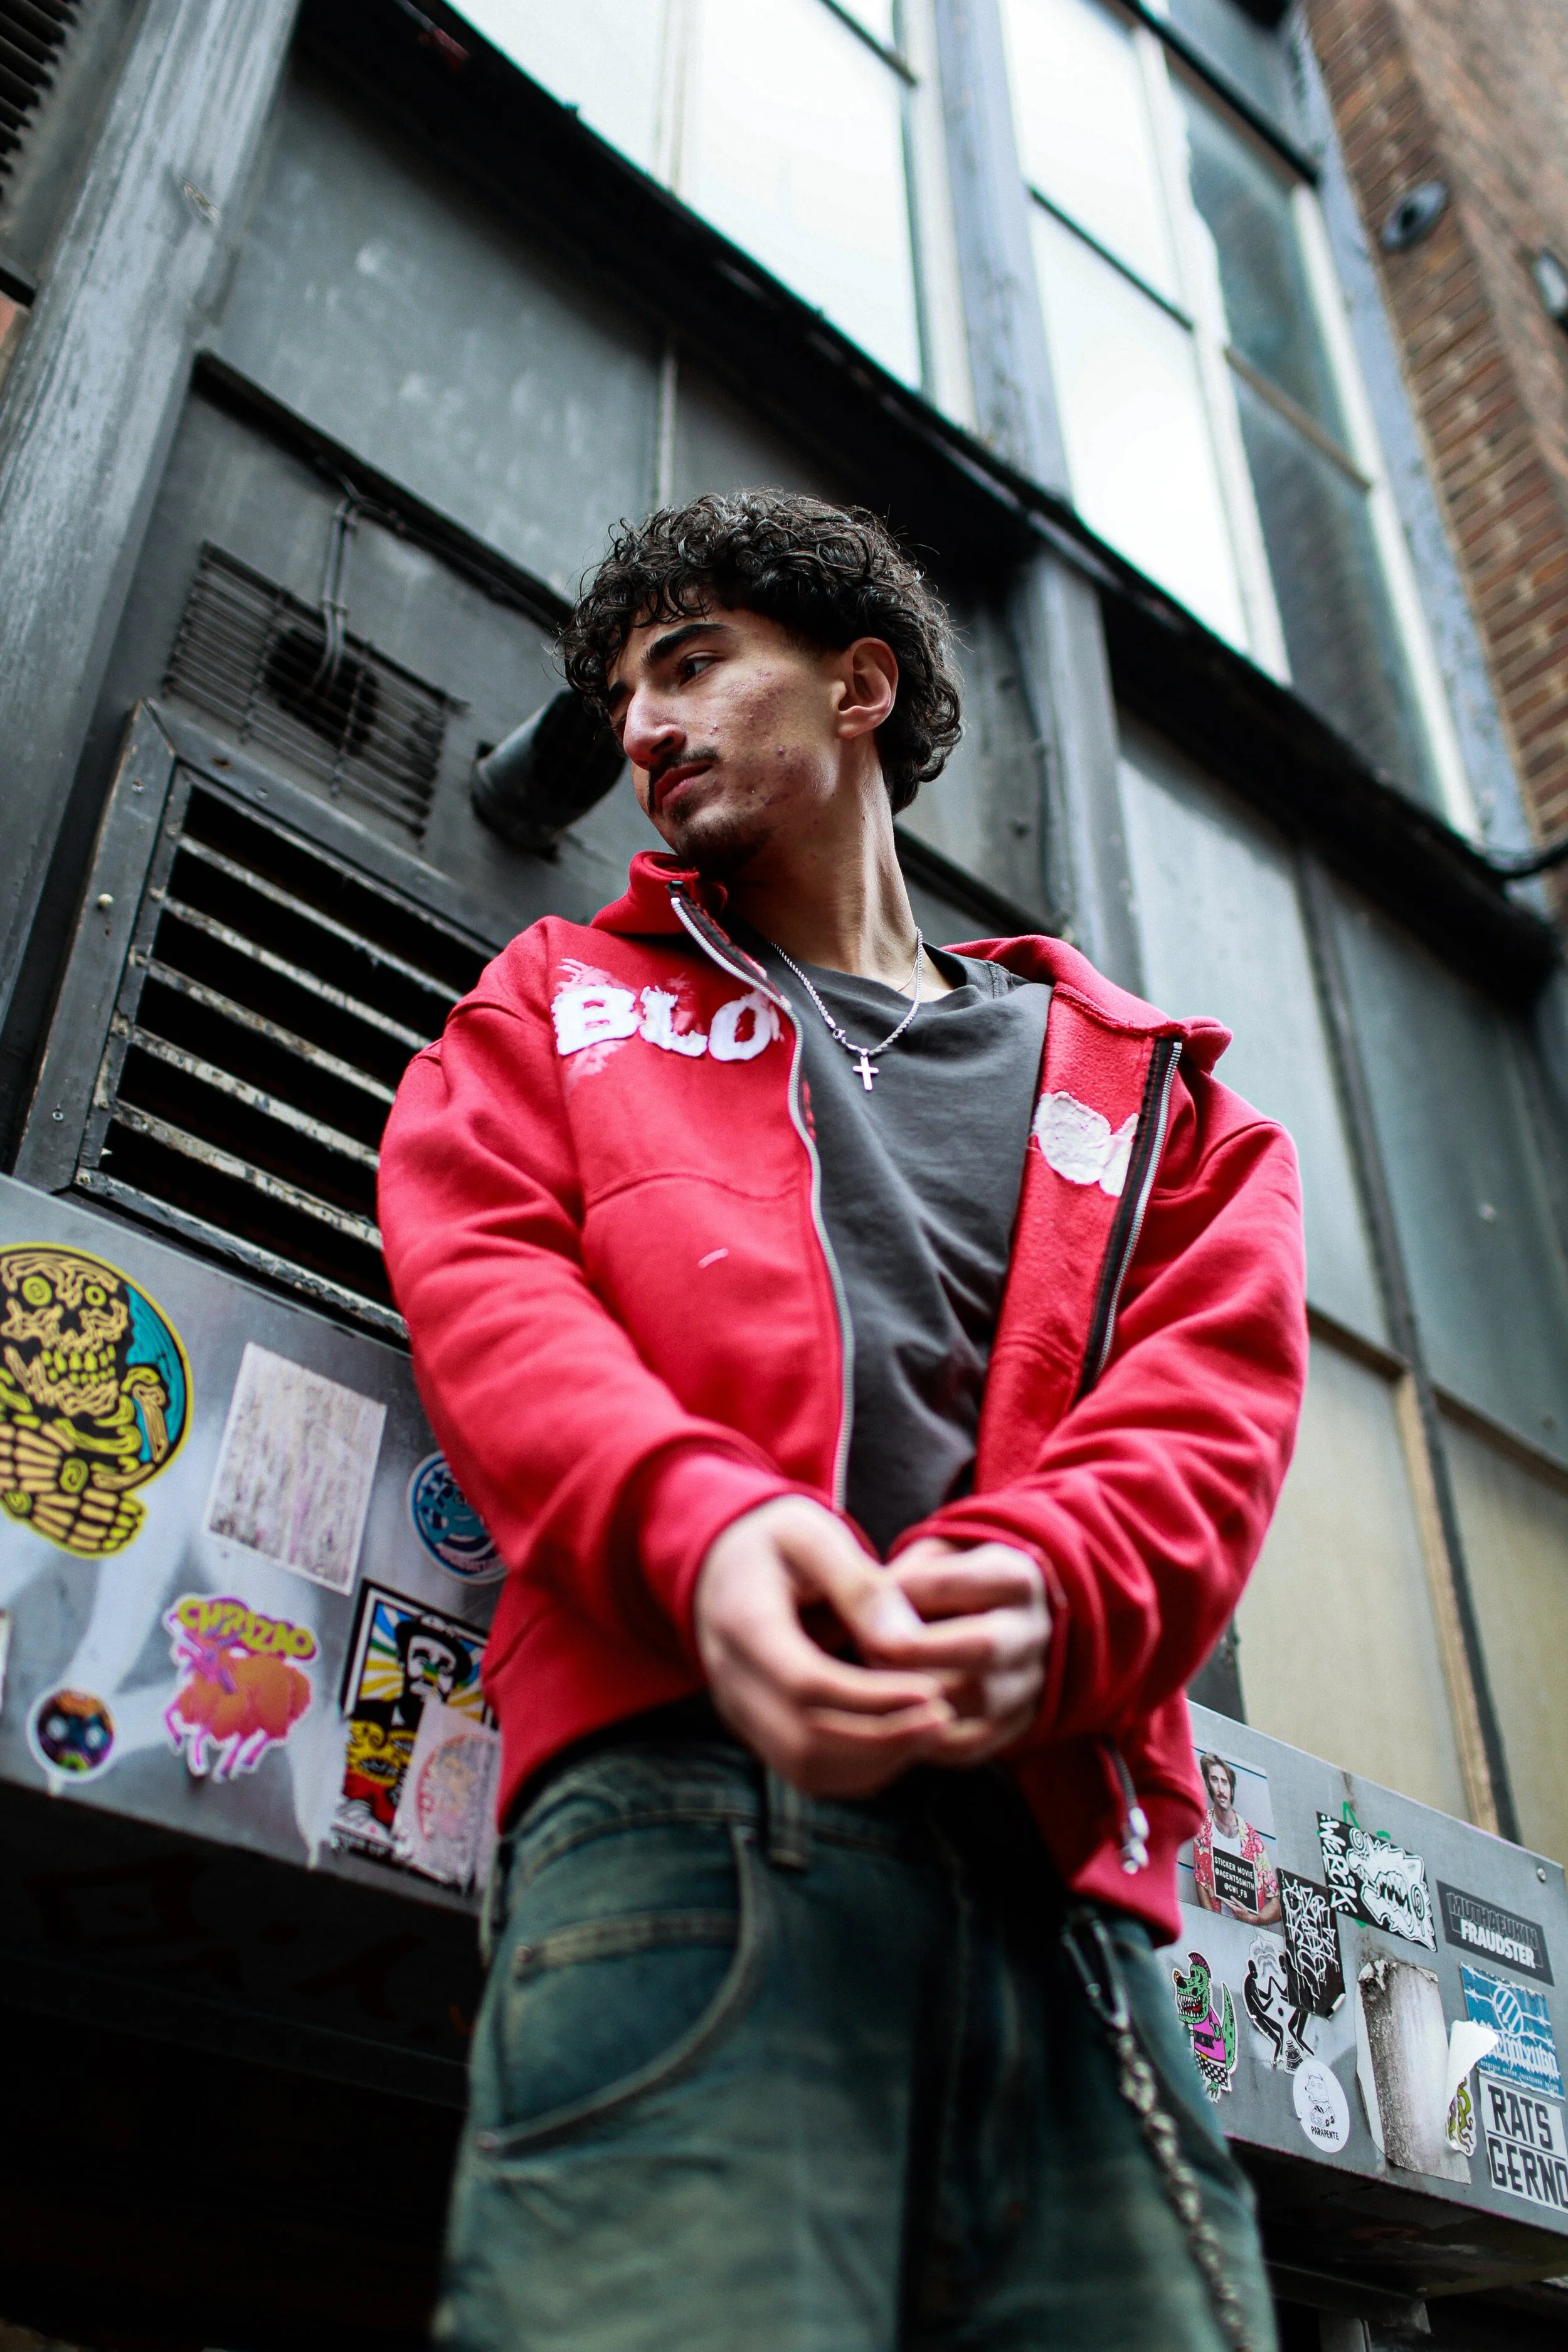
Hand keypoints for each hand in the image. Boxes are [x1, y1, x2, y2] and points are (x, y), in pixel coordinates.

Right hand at [693, 1497, 956, 1796]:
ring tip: (932, 1729)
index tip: (935, 1691)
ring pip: (807, 1769)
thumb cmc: (775, 1540)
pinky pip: (806, 1771)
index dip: (874, 1698)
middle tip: (945, 1716)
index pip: (807, 1683)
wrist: (721, 1563)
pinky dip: (859, 1768)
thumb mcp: (813, 1533)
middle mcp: (731, 1679)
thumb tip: (905, 1644)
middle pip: (806, 1740)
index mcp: (743, 1623)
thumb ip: (859, 1585)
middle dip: (883, 1740)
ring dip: (876, 1761)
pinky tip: (903, 1739)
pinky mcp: (756, 1730)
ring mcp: (739, 1711)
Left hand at [877, 1538, 1050, 1767]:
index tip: (857, 1604)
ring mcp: (1031, 1683)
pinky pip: (970, 1744)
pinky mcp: (1015, 1726)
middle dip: (915, 1652)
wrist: (983, 1621)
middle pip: (985, 1645)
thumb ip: (897, 1586)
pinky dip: (923, 1736)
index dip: (899, 1595)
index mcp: (1017, 1576)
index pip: (956, 1583)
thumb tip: (871, 1630)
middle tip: (867, 1651)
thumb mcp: (923, 1563)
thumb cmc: (939, 1586)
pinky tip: (891, 1718)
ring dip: (917, 1694)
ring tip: (873, 1682)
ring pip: (978, 1700)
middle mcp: (1035, 1631)